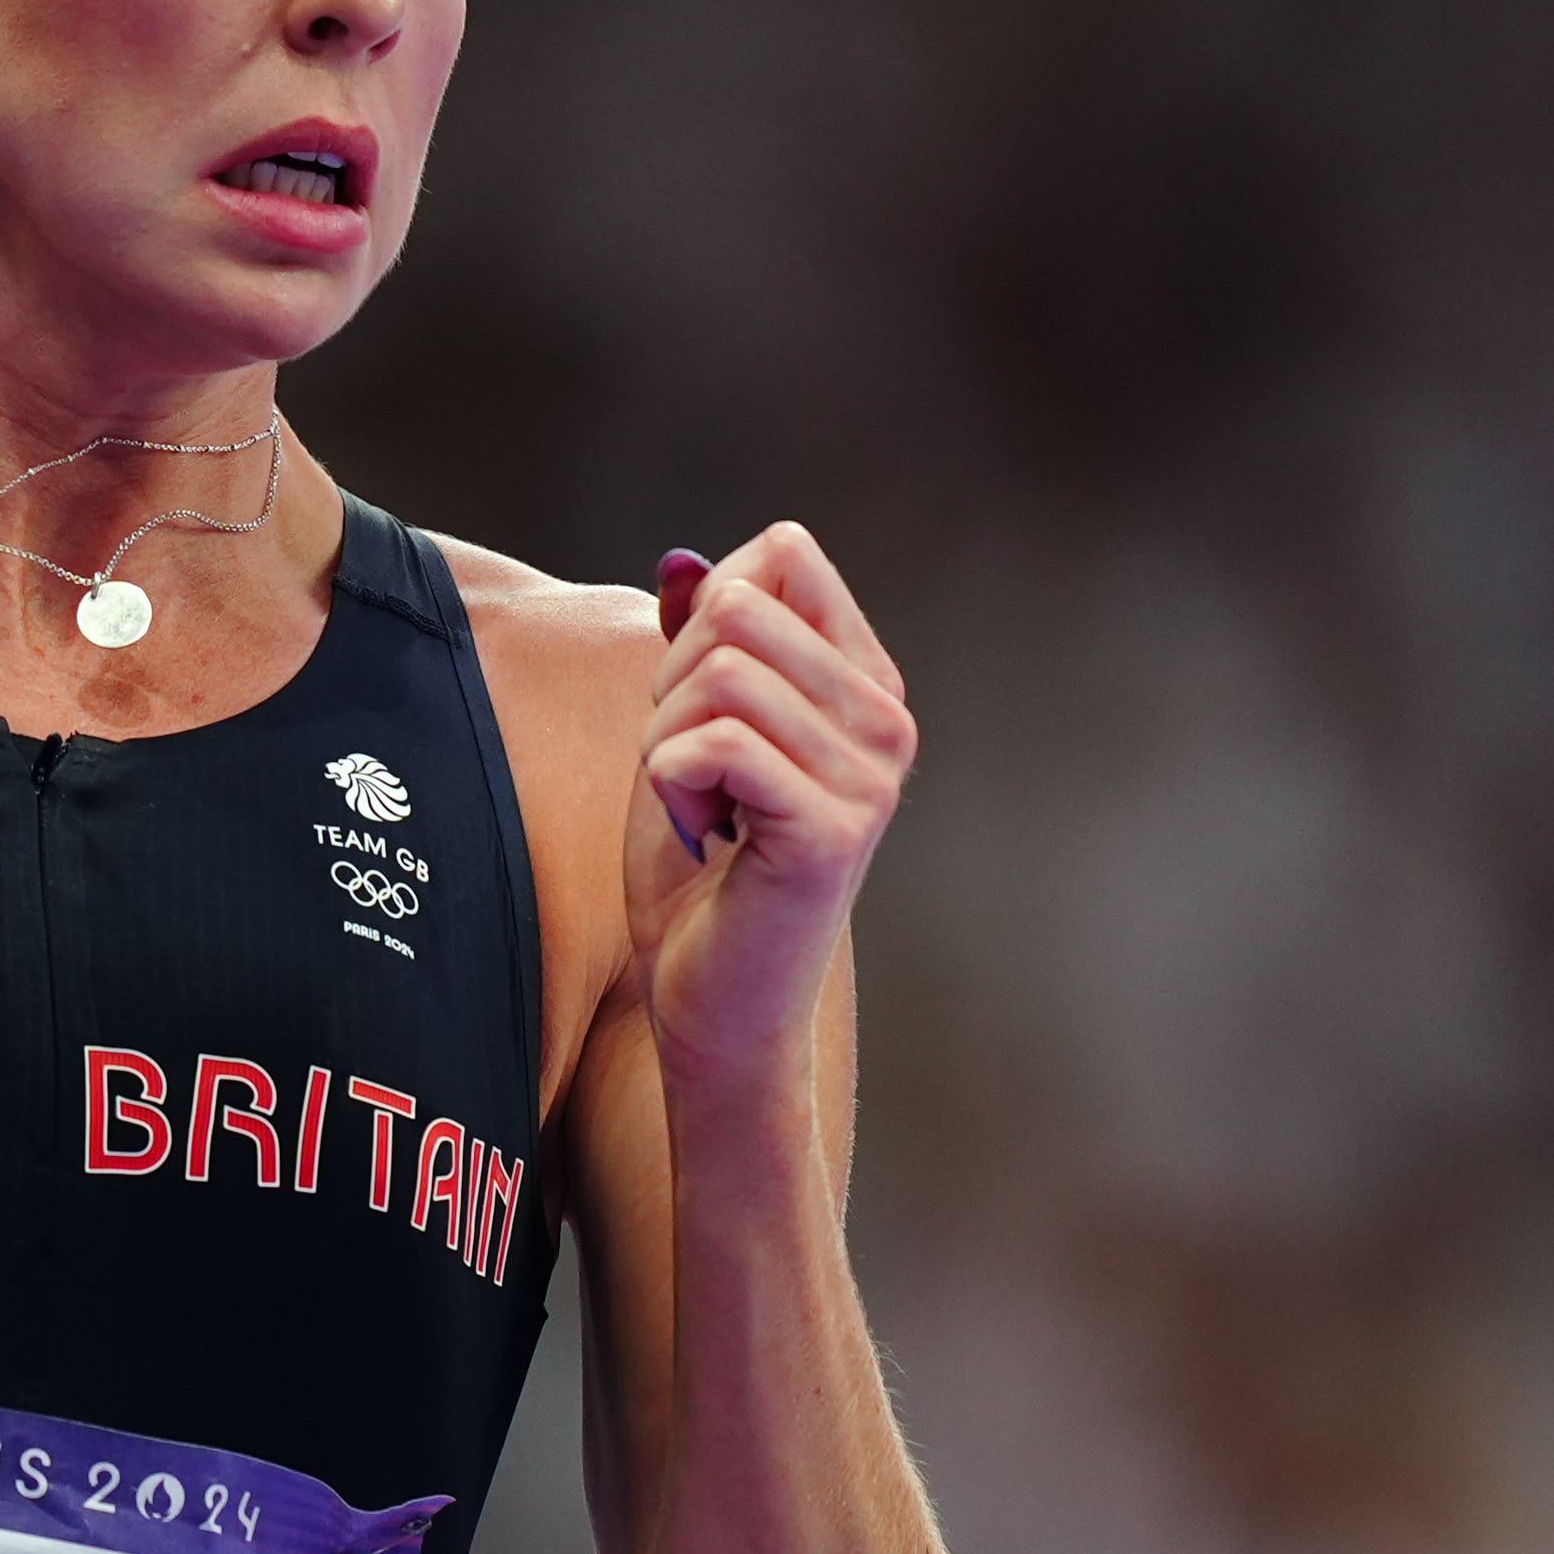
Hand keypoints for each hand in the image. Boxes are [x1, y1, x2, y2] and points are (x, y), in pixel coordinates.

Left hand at [628, 523, 914, 1107]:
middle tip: (693, 771)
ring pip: (717, 677)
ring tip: (700, 809)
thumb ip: (701, 643)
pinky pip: (715, 744)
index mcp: (866, 682)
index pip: (784, 557)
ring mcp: (869, 776)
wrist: (715, 997)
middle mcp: (886, 719)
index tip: (706, 711)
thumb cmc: (703, 865)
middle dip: (674, 686)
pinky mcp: (833, 830)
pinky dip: (672, 783)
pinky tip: (705, 834)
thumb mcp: (692, 727)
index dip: (704, 619)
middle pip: (738, 611)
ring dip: (667, 743)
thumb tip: (685, 566)